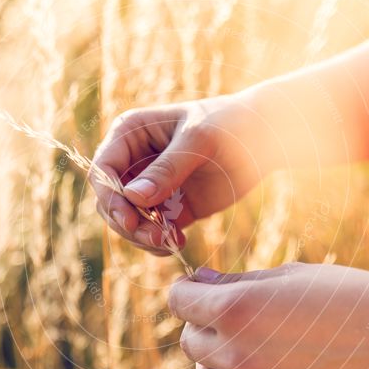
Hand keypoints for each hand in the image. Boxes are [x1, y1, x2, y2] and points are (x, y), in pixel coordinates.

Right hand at [90, 95, 262, 253]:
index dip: (109, 196)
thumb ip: (167, 169)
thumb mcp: (199, 140)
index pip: (104, 169)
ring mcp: (150, 187)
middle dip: (127, 223)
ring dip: (142, 237)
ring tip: (170, 242)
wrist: (264, 140)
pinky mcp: (169, 208)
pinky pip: (151, 231)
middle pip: (110, 201)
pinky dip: (158, 242)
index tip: (129, 219)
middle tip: (156, 237)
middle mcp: (134, 161)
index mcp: (131, 134)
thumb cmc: (230, 125)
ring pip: (128, 221)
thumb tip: (132, 197)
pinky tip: (178, 243)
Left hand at [169, 263, 368, 368]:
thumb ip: (234, 282)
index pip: (178, 300)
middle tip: (231, 314)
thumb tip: (196, 282)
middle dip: (202, 323)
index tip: (200, 288)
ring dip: (212, 359)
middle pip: (188, 339)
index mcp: (237, 309)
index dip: (187, 290)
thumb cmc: (345, 297)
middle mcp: (238, 353)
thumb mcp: (287, 275)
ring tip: (243, 344)